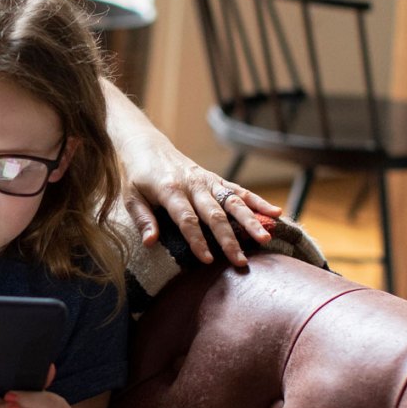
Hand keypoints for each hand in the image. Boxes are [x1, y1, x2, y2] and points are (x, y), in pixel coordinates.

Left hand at [117, 131, 279, 265]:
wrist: (147, 146)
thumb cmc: (137, 177)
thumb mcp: (130, 197)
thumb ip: (143, 219)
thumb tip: (150, 243)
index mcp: (170, 190)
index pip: (186, 219)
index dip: (198, 240)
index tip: (208, 260)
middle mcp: (193, 184)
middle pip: (214, 214)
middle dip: (228, 238)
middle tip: (240, 261)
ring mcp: (207, 181)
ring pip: (233, 202)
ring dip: (250, 221)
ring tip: (264, 238)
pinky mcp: (216, 179)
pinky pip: (240, 191)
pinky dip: (258, 201)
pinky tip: (276, 212)